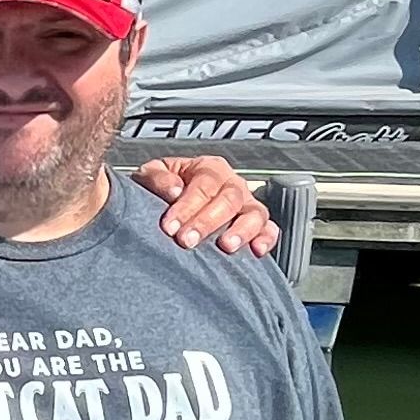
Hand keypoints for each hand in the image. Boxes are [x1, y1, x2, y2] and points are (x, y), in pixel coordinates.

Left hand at [134, 156, 279, 256]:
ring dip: (241, 230)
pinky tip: (256, 250)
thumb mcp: (150, 175)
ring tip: (225, 246)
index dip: (187, 206)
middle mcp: (231, 184)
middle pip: (228, 199)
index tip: (170, 226)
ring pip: (254, 213)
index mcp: (208, 169)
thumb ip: (157, 178)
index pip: (203, 184)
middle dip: (207, 222)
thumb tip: (173, 190)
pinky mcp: (256, 225)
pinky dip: (266, 238)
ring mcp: (246, 205)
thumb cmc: (162, 191)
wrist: (168, 208)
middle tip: (187, 240)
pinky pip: (269, 229)